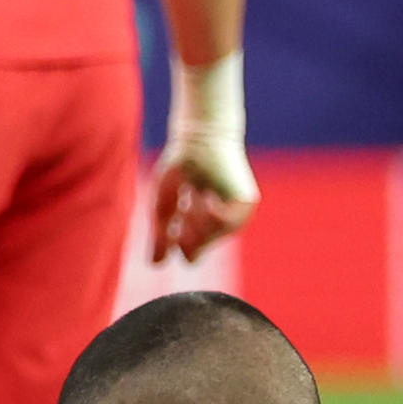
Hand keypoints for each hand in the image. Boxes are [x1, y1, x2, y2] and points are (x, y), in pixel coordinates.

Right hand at [147, 145, 254, 263]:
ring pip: (210, 238)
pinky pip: (224, 222)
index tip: (172, 222)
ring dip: (196, 218)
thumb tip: (155, 264)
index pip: (190, 253)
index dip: (176, 241)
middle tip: (185, 204)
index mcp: (204, 226)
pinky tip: (205, 197)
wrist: (198, 139)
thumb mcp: (162, 206)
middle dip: (185, 229)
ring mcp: (237, 215)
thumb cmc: (180, 168)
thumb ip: (159, 235)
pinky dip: (210, 212)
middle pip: (197, 248)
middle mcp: (222, 224)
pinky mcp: (247, 202)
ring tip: (193, 197)